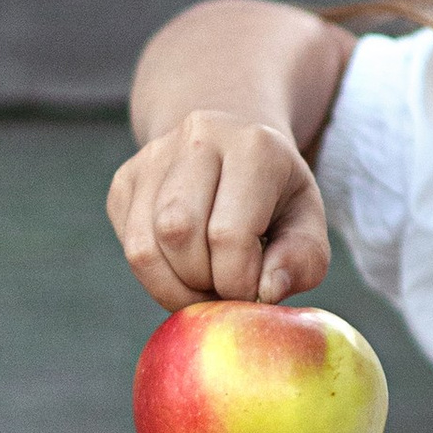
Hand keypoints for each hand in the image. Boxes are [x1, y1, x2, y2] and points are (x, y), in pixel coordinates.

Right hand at [107, 108, 328, 307]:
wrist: (234, 148)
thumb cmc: (276, 195)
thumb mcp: (307, 222)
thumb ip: (303, 260)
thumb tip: (266, 291)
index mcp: (252, 146)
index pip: (229, 233)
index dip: (238, 282)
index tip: (251, 293)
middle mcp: (197, 138)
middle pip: (178, 234)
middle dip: (201, 284)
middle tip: (224, 292)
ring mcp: (152, 156)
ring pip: (144, 247)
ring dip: (174, 287)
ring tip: (203, 287)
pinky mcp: (125, 181)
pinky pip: (127, 246)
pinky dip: (155, 277)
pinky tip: (183, 270)